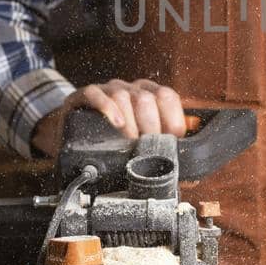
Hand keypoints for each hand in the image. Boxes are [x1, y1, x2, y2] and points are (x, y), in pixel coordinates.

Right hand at [31, 78, 186, 154]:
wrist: (75, 132)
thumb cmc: (114, 138)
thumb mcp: (140, 141)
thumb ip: (163, 151)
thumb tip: (191, 176)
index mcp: (149, 94)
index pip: (167, 97)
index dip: (171, 120)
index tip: (167, 141)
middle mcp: (130, 88)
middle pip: (146, 98)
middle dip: (149, 125)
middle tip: (144, 146)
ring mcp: (107, 89)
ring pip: (123, 95)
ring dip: (129, 121)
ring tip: (129, 140)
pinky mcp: (84, 95)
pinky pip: (96, 93)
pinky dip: (106, 107)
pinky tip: (114, 122)